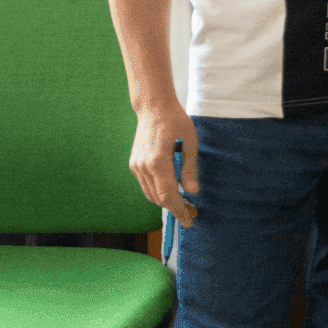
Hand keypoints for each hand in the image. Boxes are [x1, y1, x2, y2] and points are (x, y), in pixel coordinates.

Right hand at [130, 102, 199, 227]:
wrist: (153, 107)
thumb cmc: (176, 121)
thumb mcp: (190, 142)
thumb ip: (190, 168)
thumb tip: (193, 192)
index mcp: (158, 161)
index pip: (168, 195)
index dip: (178, 210)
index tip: (189, 221)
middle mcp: (143, 166)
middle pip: (158, 198)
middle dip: (175, 208)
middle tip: (192, 213)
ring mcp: (136, 166)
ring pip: (150, 194)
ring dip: (166, 202)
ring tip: (185, 204)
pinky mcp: (134, 164)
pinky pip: (146, 186)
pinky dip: (159, 192)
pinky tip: (173, 191)